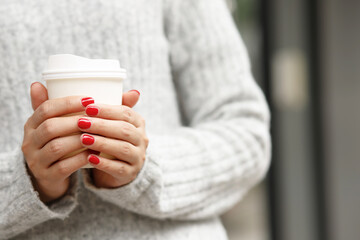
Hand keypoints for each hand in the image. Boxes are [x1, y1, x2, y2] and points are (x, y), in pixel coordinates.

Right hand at [22, 83, 89, 202]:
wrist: (52, 175)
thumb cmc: (60, 142)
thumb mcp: (57, 124)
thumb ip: (59, 106)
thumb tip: (45, 82)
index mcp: (32, 124)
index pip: (46, 108)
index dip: (68, 103)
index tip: (90, 100)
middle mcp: (29, 142)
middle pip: (50, 127)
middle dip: (75, 121)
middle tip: (95, 119)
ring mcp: (36, 160)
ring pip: (56, 147)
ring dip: (79, 140)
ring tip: (97, 135)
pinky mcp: (46, 176)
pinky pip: (63, 167)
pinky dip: (80, 159)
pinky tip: (94, 154)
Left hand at [79, 96, 147, 187]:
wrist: (119, 168)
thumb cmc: (112, 139)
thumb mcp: (114, 122)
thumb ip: (115, 107)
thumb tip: (132, 91)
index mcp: (138, 123)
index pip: (126, 113)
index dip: (107, 110)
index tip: (88, 107)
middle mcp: (142, 139)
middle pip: (124, 130)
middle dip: (102, 125)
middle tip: (81, 122)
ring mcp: (138, 157)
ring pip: (122, 149)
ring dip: (102, 143)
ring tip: (83, 139)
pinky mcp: (131, 173)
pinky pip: (119, 168)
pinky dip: (104, 163)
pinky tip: (90, 158)